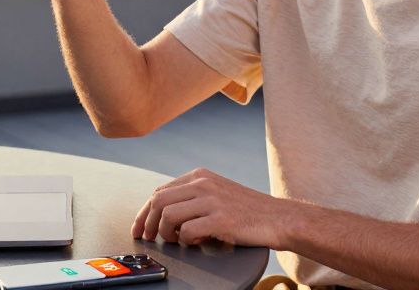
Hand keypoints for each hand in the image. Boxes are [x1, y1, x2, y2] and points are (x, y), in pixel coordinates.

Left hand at [131, 168, 291, 248]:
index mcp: (200, 175)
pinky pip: (187, 231)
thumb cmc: (247, 210)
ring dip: (166, 234)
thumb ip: (192, 197)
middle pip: (157, 201)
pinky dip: (186, 241)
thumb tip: (162, 214)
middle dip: (146, 223)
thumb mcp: (217, 193)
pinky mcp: (221, 219)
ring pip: (168, 215)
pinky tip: (196, 243)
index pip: (159, 191)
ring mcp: (212, 200)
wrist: (279, 217)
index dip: (144, 212)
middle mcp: (203, 183)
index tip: (139, 228)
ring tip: (178, 240)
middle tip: (148, 239)